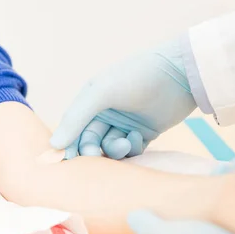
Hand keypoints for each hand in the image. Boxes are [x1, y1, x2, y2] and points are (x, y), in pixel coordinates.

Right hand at [50, 39, 196, 159]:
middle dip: (92, 150)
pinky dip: (132, 148)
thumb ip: (75, 118)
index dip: (68, 145)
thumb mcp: (100, 93)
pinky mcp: (144, 133)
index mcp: (91, 101)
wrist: (180, 72)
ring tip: (126, 142)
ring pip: (109, 148)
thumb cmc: (136, 76)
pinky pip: (130, 151)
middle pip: (90, 142)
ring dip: (114, 150)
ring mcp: (125, 124)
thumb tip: (54, 145)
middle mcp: (106, 113)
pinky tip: (138, 137)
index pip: (72, 129)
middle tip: (96, 154)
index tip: (67, 160)